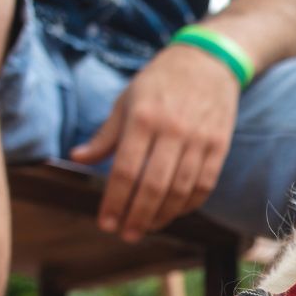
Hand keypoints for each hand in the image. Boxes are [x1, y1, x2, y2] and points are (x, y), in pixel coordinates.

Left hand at [70, 44, 241, 240]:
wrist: (209, 62)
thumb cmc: (160, 82)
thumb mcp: (127, 100)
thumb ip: (105, 135)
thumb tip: (77, 158)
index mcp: (142, 118)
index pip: (126, 170)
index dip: (115, 202)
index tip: (106, 223)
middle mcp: (172, 130)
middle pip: (154, 186)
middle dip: (137, 216)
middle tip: (126, 234)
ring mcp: (199, 139)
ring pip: (180, 190)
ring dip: (162, 215)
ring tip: (147, 227)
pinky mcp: (219, 145)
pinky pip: (204, 184)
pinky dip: (188, 204)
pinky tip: (173, 212)